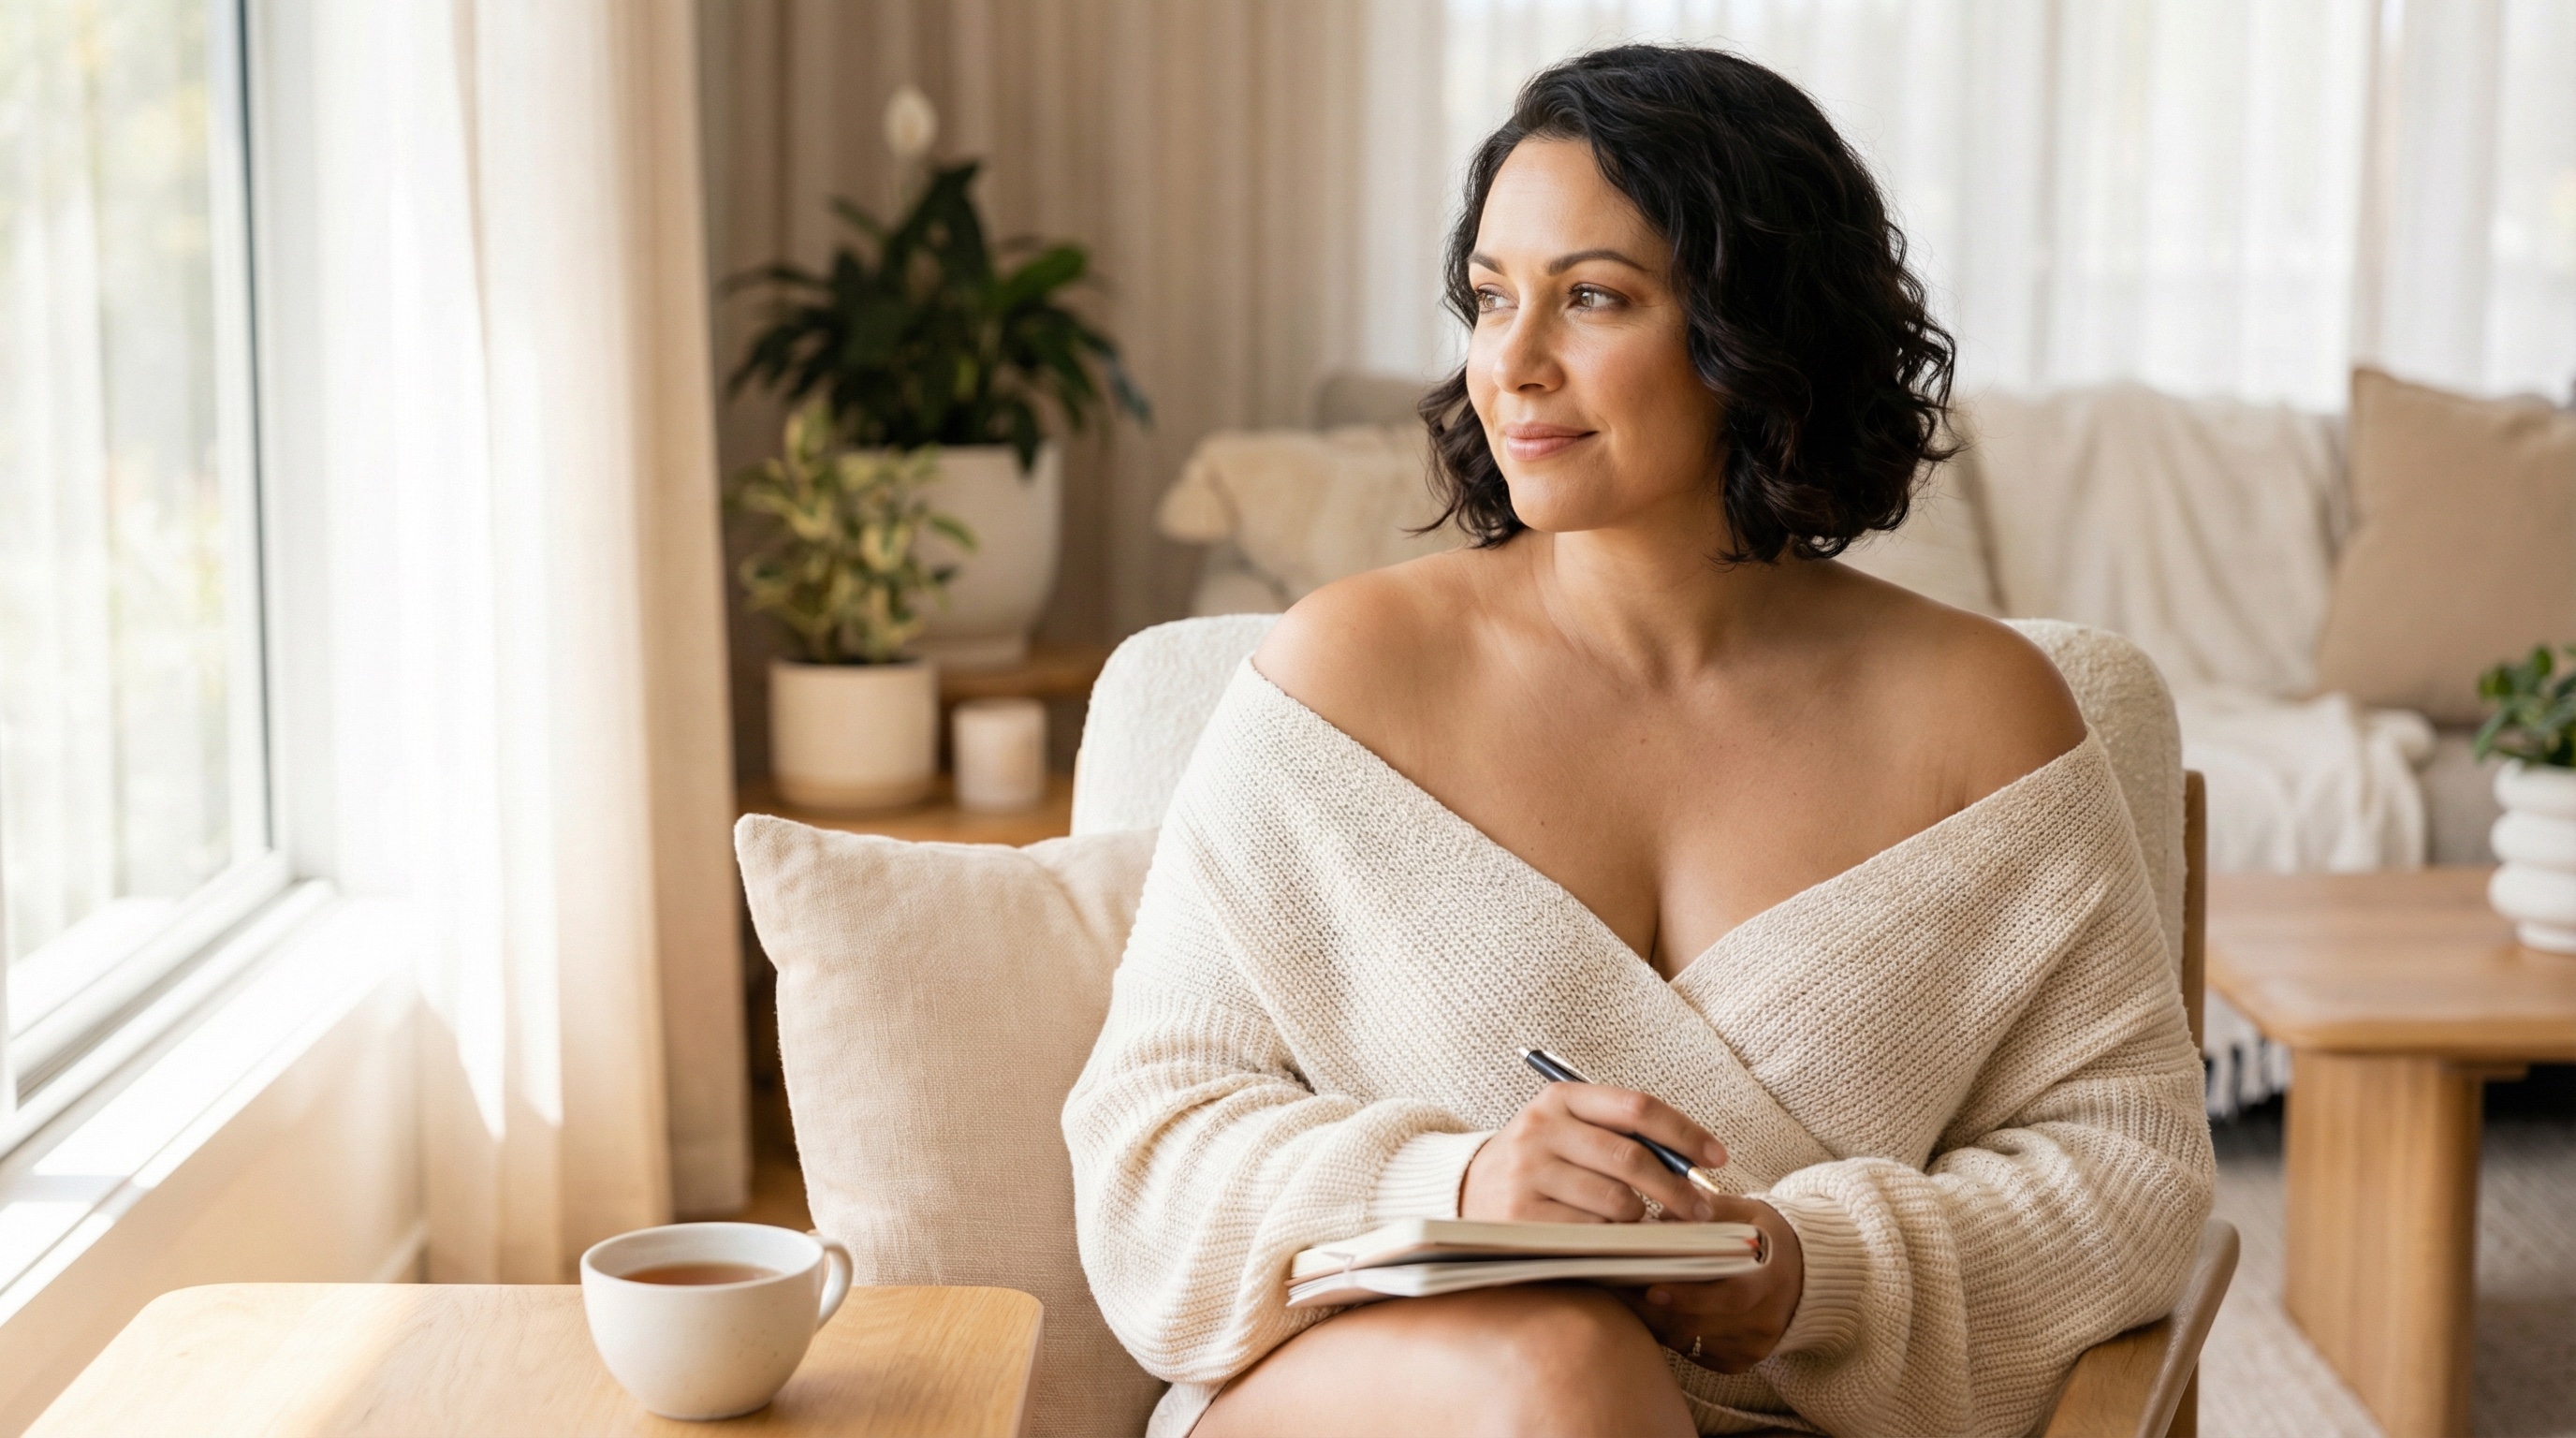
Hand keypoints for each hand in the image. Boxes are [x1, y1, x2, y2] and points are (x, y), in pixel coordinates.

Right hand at [1458, 1082, 1729, 1223]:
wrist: (1467, 1192)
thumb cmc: (1541, 1163)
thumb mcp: (1570, 1132)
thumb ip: (1623, 1136)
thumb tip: (1692, 1164)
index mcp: (1560, 1099)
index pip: (1637, 1107)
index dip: (1685, 1132)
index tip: (1718, 1156)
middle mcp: (1540, 1129)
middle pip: (1631, 1158)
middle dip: (1676, 1189)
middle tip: (1701, 1209)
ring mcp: (1527, 1173)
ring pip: (1615, 1202)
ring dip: (1642, 1220)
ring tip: (1645, 1226)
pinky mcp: (1520, 1218)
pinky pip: (1590, 1234)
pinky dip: (1613, 1242)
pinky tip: (1615, 1242)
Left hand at [1613, 1196, 1804, 1371]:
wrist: (1804, 1274)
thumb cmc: (1765, 1237)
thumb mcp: (1747, 1212)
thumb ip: (1711, 1210)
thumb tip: (1666, 1214)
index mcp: (1771, 1277)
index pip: (1730, 1296)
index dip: (1691, 1296)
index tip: (1652, 1288)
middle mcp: (1765, 1318)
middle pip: (1702, 1323)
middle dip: (1655, 1308)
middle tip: (1616, 1287)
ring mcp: (1753, 1345)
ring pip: (1691, 1341)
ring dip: (1655, 1321)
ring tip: (1623, 1297)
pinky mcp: (1740, 1361)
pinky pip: (1695, 1354)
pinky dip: (1670, 1334)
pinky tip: (1650, 1313)